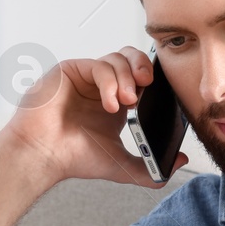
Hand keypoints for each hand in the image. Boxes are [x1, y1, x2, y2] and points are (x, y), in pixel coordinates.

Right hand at [1, 46, 188, 187]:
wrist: (43, 157)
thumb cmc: (74, 158)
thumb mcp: (121, 165)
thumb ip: (151, 167)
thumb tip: (180, 161)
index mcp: (115, 101)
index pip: (140, 76)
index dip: (153, 79)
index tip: (162, 93)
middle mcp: (101, 86)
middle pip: (130, 58)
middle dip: (143, 67)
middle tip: (148, 85)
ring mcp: (85, 76)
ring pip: (115, 59)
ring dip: (127, 78)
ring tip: (127, 103)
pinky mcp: (69, 70)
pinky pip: (98, 65)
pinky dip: (109, 82)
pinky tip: (111, 103)